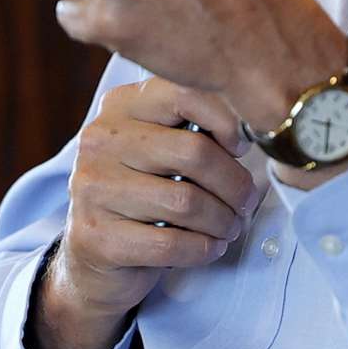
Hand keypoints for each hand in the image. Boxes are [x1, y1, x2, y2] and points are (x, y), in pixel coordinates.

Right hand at [32, 78, 254, 348]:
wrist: (92, 255)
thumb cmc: (141, 196)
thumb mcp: (161, 150)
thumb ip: (196, 130)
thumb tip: (255, 133)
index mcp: (120, 108)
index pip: (185, 93)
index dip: (227, 121)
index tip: (239, 148)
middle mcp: (100, 141)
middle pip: (193, 152)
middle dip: (234, 184)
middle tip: (245, 202)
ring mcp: (93, 189)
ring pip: (186, 202)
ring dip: (222, 221)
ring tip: (229, 227)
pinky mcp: (98, 236)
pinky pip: (171, 243)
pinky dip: (203, 249)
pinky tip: (209, 247)